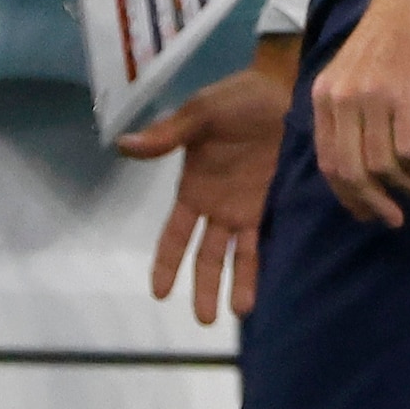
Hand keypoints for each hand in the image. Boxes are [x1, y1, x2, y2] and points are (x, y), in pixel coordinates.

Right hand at [122, 48, 293, 321]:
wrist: (285, 87)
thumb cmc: (239, 98)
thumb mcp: (200, 113)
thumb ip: (167, 135)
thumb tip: (124, 145)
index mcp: (193, 188)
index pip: (175, 235)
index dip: (167, 263)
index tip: (159, 293)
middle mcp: (217, 205)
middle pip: (207, 255)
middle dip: (204, 286)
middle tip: (205, 321)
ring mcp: (246, 207)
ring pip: (238, 255)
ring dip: (238, 283)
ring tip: (239, 313)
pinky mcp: (273, 203)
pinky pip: (267, 240)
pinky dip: (265, 263)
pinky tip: (267, 288)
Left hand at [307, 0, 409, 227]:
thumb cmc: (390, 34)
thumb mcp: (351, 71)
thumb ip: (346, 108)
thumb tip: (355, 157)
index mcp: (324, 97)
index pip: (327, 162)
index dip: (346, 196)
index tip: (365, 212)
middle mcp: (341, 100)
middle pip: (349, 171)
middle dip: (371, 203)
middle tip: (393, 218)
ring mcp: (371, 97)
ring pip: (378, 165)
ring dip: (399, 187)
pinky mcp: (404, 94)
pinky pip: (407, 148)